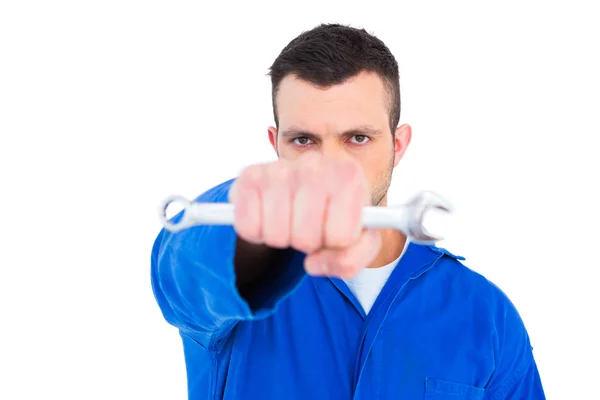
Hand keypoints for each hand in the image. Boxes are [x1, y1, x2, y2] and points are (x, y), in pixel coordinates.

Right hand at [228, 152, 380, 278]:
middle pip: (306, 237)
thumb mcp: (358, 240)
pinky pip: (248, 226)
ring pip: (276, 235)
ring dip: (282, 239)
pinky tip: (268, 217)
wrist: (305, 191)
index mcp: (349, 176)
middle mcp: (315, 164)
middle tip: (310, 227)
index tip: (334, 229)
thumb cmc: (336, 216)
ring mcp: (280, 167)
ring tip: (290, 221)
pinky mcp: (250, 176)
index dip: (336, 244)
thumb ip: (349, 261)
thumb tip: (313, 264)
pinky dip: (256, 233)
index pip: (341, 236)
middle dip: (307, 243)